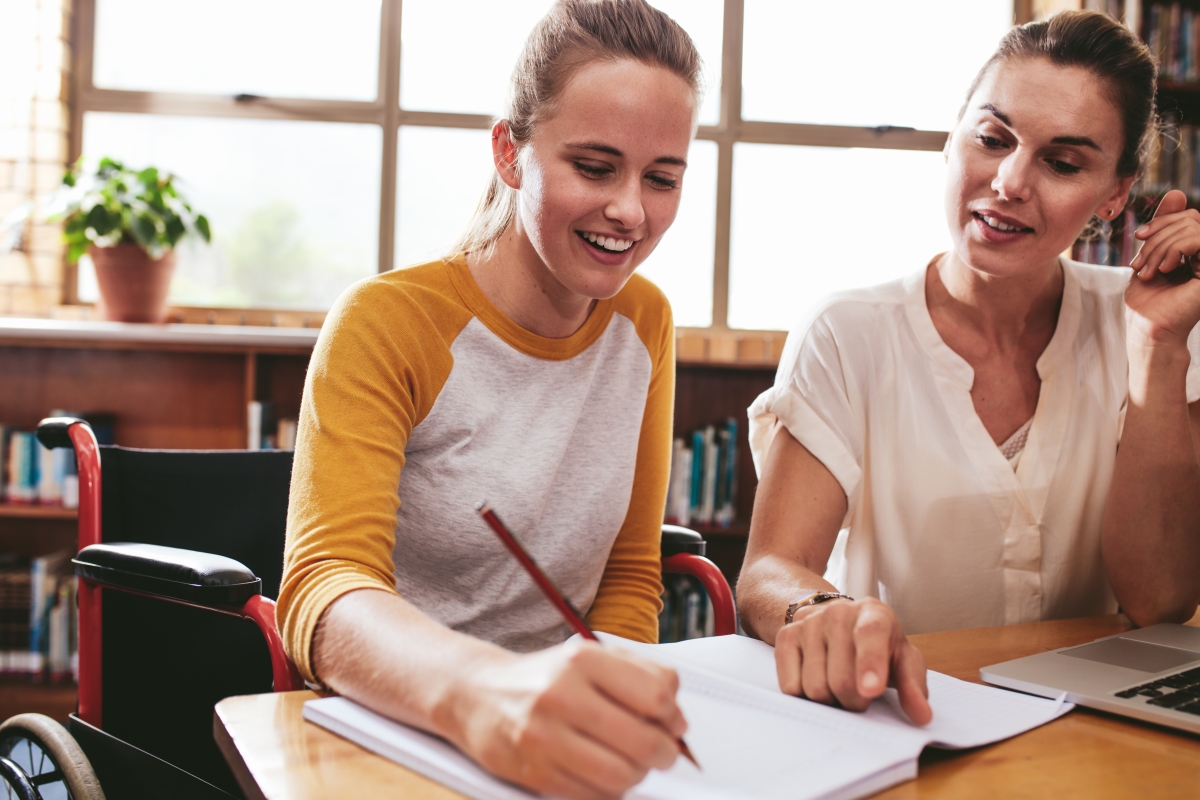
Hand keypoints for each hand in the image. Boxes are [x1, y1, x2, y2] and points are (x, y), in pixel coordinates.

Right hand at [449, 640, 685, 799]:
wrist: (477, 695)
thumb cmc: (543, 678)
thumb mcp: (591, 657)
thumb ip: (642, 675)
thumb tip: (677, 716)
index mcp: (583, 661)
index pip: (657, 694)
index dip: (674, 716)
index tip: (672, 722)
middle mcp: (562, 695)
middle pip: (644, 742)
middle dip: (664, 753)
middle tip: (662, 752)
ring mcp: (545, 737)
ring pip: (622, 776)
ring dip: (637, 775)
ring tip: (629, 762)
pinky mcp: (535, 773)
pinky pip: (594, 797)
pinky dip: (609, 791)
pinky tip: (602, 772)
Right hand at [774, 597, 931, 724]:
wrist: (838, 619)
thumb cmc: (877, 644)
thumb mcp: (902, 659)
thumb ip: (914, 687)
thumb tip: (921, 715)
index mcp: (874, 614)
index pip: (870, 635)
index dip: (870, 664)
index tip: (871, 690)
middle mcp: (838, 613)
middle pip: (841, 679)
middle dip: (853, 701)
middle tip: (860, 696)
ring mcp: (809, 623)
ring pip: (815, 688)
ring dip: (830, 700)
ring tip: (839, 686)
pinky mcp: (786, 636)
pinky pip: (791, 686)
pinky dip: (805, 695)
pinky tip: (817, 680)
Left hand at [1127, 190, 1199, 346]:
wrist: (1150, 329)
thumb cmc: (1148, 299)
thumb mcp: (1151, 256)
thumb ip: (1164, 227)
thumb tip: (1178, 192)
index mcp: (1197, 249)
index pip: (1186, 216)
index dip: (1161, 220)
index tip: (1139, 236)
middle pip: (1188, 218)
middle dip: (1157, 236)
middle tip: (1140, 264)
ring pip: (1192, 226)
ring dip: (1161, 246)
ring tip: (1149, 271)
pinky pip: (1197, 239)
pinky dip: (1175, 249)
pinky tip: (1165, 269)